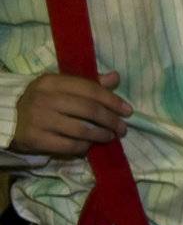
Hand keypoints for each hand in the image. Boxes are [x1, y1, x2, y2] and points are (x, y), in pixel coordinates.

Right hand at [10, 71, 131, 157]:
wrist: (8, 117)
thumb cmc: (42, 100)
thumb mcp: (61, 87)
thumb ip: (89, 83)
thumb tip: (115, 77)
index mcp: (52, 81)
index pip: (90, 89)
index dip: (112, 100)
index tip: (128, 111)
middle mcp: (45, 99)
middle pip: (88, 110)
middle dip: (111, 120)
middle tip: (122, 128)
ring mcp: (39, 119)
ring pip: (81, 130)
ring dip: (101, 135)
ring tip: (110, 136)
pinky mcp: (35, 139)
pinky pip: (68, 146)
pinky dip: (83, 147)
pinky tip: (89, 145)